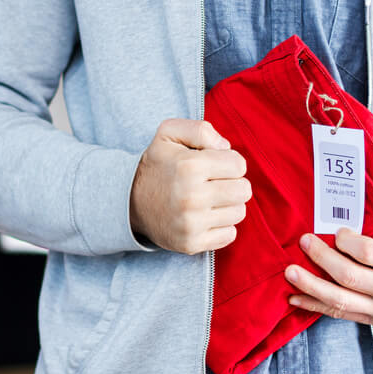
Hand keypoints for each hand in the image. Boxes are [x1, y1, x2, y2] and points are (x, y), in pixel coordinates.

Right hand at [129, 119, 251, 254]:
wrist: (128, 202)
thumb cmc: (157, 165)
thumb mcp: (169, 133)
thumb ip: (201, 130)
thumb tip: (226, 147)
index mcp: (189, 167)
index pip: (239, 165)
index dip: (228, 162)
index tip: (213, 166)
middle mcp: (191, 197)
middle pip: (244, 190)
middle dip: (232, 183)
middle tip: (213, 183)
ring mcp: (191, 224)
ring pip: (239, 212)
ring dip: (227, 205)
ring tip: (207, 200)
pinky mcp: (191, 244)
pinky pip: (230, 234)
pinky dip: (221, 226)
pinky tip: (204, 218)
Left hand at [285, 215, 372, 324]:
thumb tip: (350, 198)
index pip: (369, 253)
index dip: (347, 241)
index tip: (336, 230)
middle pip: (350, 277)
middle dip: (322, 258)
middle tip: (304, 241)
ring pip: (340, 301)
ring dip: (311, 286)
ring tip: (289, 272)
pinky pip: (339, 314)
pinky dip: (314, 305)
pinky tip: (294, 296)